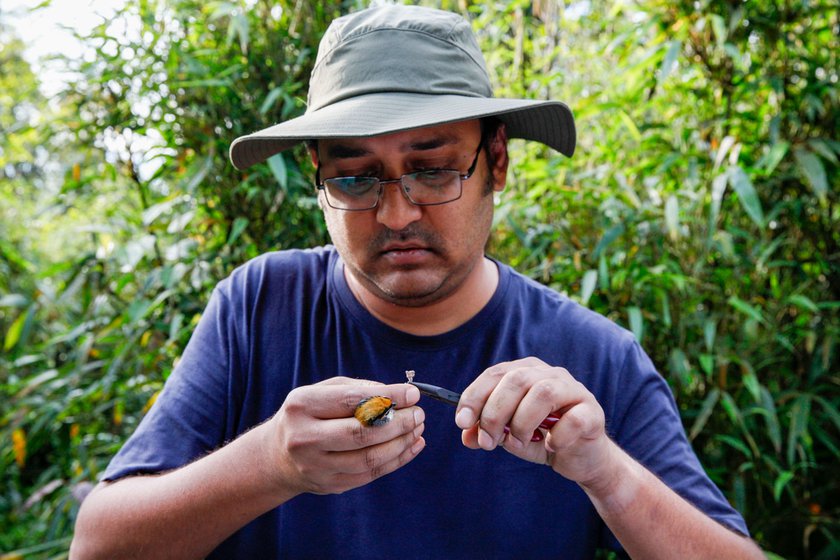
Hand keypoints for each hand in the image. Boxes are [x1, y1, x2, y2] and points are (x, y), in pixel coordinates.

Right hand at [265, 377, 424, 495]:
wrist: (278, 456)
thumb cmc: (309, 415)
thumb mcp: (322, 391)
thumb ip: (357, 388)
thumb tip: (398, 394)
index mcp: (302, 405)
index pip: (352, 400)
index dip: (387, 397)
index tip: (413, 393)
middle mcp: (305, 437)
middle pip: (361, 432)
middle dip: (398, 422)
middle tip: (419, 414)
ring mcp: (316, 466)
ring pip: (369, 457)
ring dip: (401, 442)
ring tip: (418, 428)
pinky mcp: (330, 485)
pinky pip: (371, 473)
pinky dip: (397, 460)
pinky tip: (412, 445)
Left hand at [455, 357, 616, 487]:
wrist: (580, 458)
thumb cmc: (542, 439)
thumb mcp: (508, 437)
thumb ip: (487, 432)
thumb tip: (466, 436)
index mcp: (525, 372)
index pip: (494, 374)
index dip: (474, 397)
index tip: (462, 422)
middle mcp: (549, 374)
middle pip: (516, 380)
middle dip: (495, 413)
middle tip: (488, 442)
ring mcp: (573, 390)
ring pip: (543, 393)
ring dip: (523, 423)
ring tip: (519, 442)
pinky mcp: (592, 412)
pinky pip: (573, 420)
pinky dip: (556, 437)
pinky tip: (551, 446)